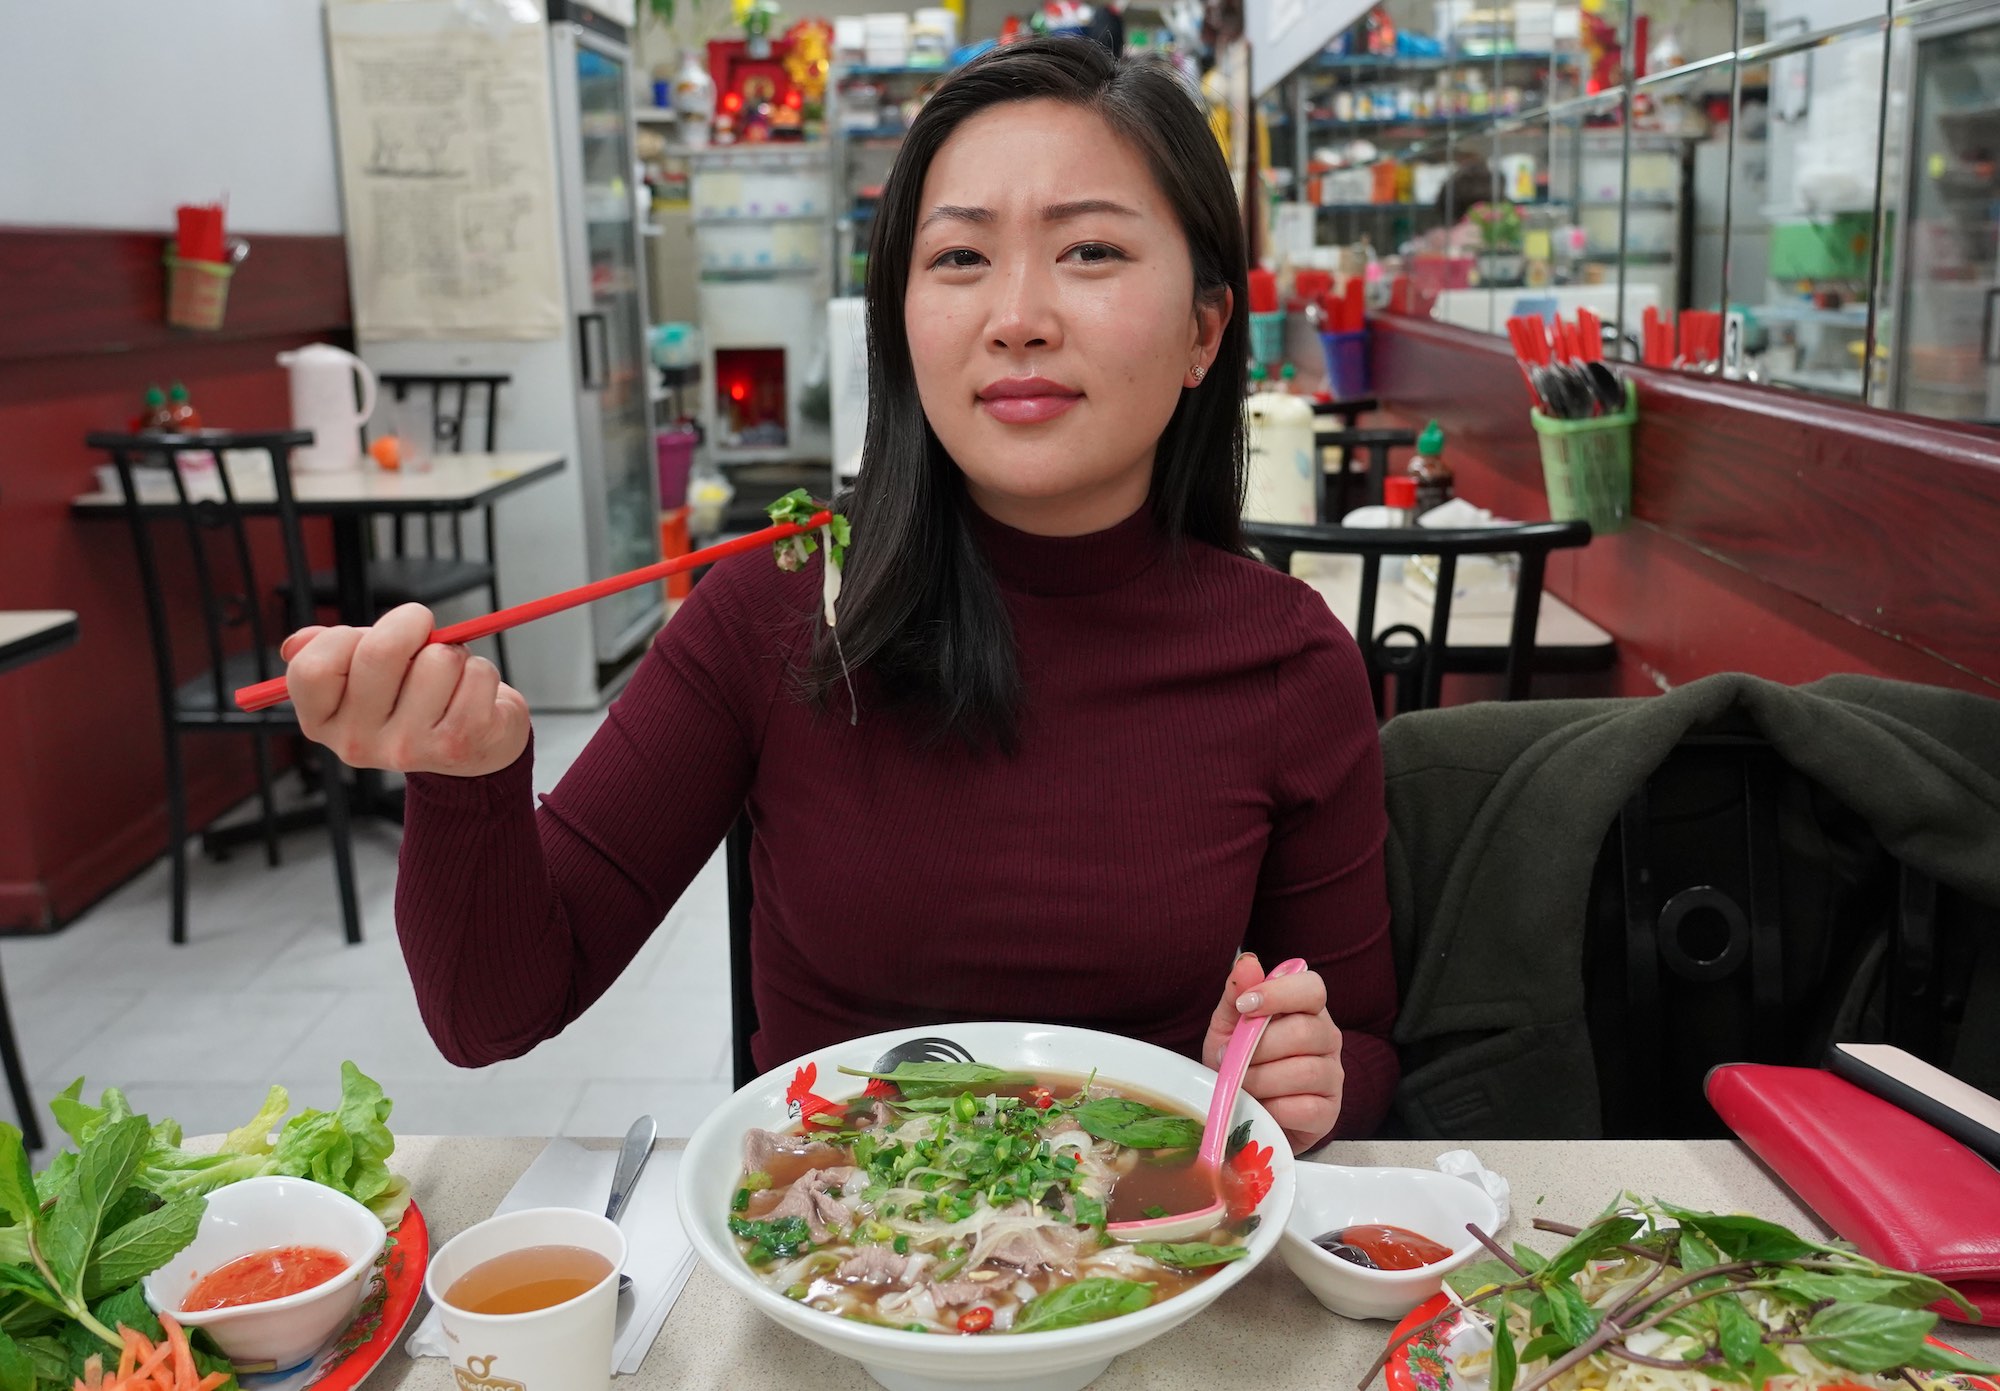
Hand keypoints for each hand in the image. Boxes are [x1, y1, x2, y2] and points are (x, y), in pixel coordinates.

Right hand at [281, 603, 529, 776]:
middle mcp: (357, 742)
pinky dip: (482, 672)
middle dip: (411, 623)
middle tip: (423, 630)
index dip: (346, 635)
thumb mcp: (363, 673)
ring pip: (438, 658)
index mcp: (322, 721)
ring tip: (449, 677)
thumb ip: (330, 650)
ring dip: (453, 653)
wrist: (475, 746)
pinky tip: (472, 695)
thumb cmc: (413, 694)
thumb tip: (295, 644)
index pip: (311, 667)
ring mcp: (407, 749)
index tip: (372, 636)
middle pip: (378, 651)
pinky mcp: (458, 745)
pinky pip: (476, 674)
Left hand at [1201, 952, 1344, 1153]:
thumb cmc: (1239, 1063)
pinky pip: (1306, 1108)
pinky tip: (1261, 1107)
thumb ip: (1236, 995)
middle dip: (1258, 1047)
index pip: (1312, 988)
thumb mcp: (1228, 1027)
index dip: (1278, 993)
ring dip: (1262, 1080)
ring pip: (1306, 1071)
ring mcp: (1333, 1076)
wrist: (1243, 1113)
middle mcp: (1328, 1038)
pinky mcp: (1329, 1113)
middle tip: (1229, 1059)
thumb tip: (1247, 962)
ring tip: (1241, 1085)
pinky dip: (1275, 1108)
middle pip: (1305, 1032)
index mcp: (1306, 1010)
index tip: (1244, 1006)